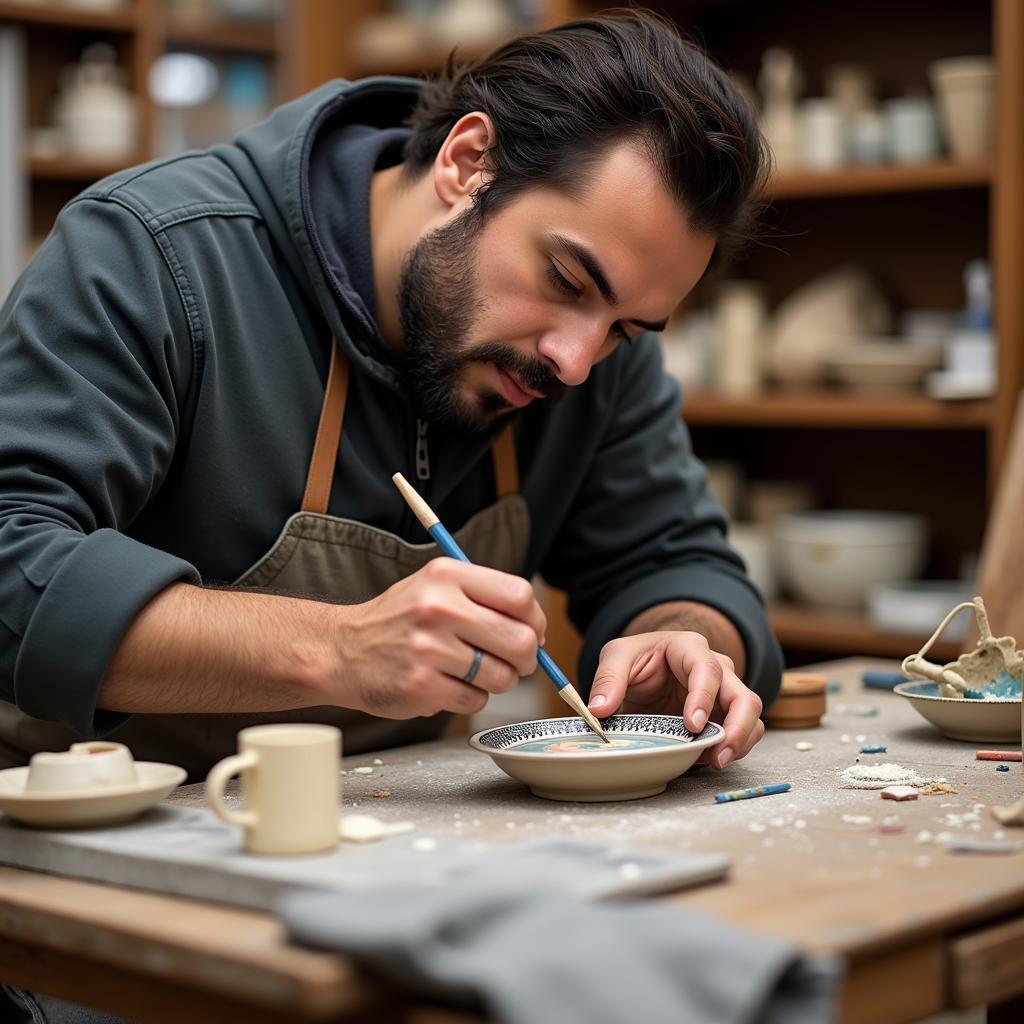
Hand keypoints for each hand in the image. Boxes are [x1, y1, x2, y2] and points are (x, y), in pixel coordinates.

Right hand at [335, 559, 545, 718]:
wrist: (340, 650)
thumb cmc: (398, 620)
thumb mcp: (435, 587)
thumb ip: (484, 598)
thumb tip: (536, 632)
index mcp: (446, 576)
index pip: (519, 596)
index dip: (535, 619)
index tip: (531, 632)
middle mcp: (437, 608)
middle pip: (519, 640)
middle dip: (527, 658)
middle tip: (515, 662)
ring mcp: (428, 649)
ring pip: (501, 677)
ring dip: (496, 681)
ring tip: (470, 672)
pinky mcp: (421, 686)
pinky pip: (475, 700)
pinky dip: (469, 698)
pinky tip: (446, 685)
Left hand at [586, 631, 763, 768]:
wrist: (646, 668)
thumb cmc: (637, 658)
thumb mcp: (617, 656)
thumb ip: (607, 678)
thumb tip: (598, 709)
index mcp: (689, 648)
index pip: (707, 670)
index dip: (703, 698)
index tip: (692, 724)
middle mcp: (717, 668)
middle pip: (743, 696)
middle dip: (736, 727)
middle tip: (718, 753)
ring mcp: (724, 693)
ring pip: (751, 717)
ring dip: (739, 742)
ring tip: (716, 761)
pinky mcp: (724, 716)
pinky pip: (742, 733)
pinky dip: (732, 749)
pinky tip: (709, 760)